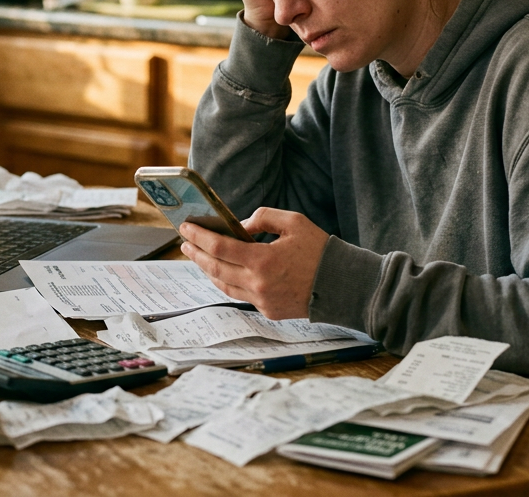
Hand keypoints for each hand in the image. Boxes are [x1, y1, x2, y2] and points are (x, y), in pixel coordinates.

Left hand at [179, 207, 329, 319]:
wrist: (342, 285)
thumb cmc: (320, 251)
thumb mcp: (294, 222)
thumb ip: (263, 218)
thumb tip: (240, 226)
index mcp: (262, 260)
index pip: (219, 247)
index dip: (199, 237)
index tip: (186, 228)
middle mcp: (258, 284)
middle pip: (215, 268)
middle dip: (197, 253)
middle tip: (185, 242)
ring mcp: (262, 301)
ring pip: (224, 285)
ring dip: (207, 270)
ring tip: (199, 256)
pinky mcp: (268, 311)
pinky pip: (240, 295)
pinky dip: (226, 282)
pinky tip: (221, 273)